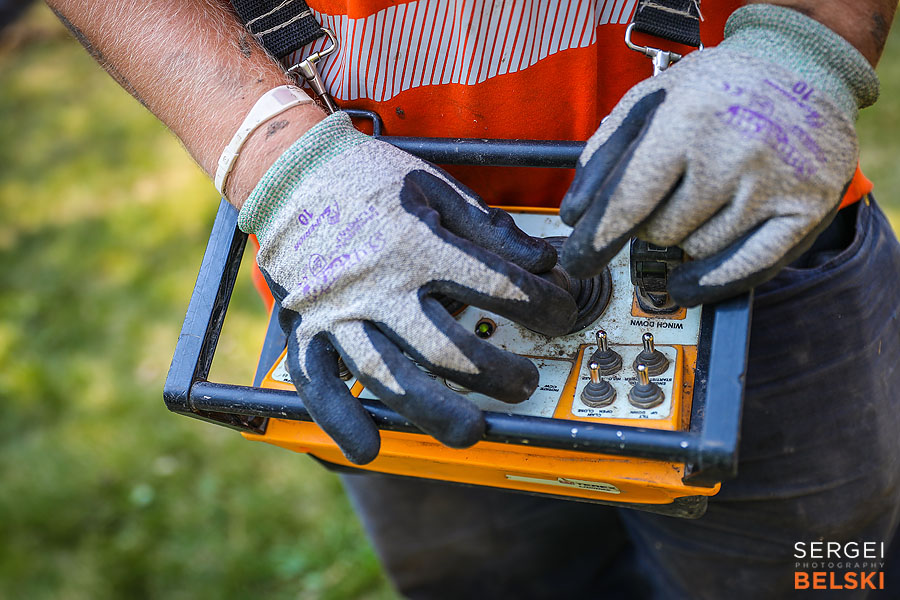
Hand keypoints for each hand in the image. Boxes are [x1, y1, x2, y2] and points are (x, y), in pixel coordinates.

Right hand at [241, 112, 577, 463]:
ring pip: (387, 377)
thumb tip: (545, 261)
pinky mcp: (303, 328)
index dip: (543, 306)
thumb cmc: (370, 179)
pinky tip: (368, 450)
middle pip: (446, 350)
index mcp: (417, 244)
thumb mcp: (437, 188)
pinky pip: (318, 384)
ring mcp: (337, 312)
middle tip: (525, 383)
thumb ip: (491, 229)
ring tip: (472, 431)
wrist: (290, 173)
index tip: (560, 315)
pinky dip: (340, 421)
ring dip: (434, 412)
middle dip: (498, 375)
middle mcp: (378, 284)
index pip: (498, 287)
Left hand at [559, 5, 878, 306]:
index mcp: (688, 119)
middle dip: (651, 222)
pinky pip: (746, 270)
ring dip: (688, 237)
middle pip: (660, 232)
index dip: (597, 239)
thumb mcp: (651, 100)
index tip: (578, 263)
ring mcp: (776, 184)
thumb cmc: (716, 89)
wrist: (805, 64)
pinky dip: (710, 283)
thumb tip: (576, 214)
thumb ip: (606, 153)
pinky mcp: (808, 209)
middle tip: (671, 194)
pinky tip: (688, 285)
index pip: (629, 201)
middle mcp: (735, 152)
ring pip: (697, 250)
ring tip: (706, 198)